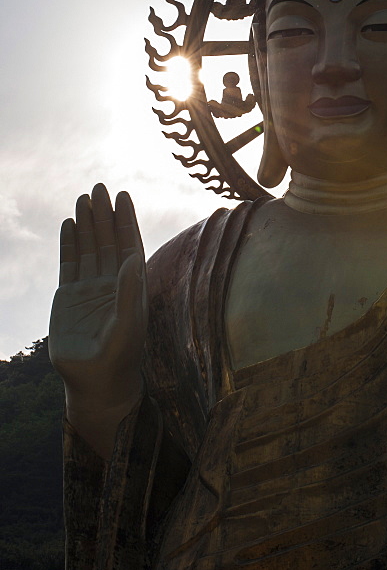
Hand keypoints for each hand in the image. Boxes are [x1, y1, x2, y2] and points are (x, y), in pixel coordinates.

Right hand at [49, 184, 146, 455]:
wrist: (98, 382)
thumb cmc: (119, 357)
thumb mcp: (128, 325)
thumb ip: (130, 292)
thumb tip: (134, 257)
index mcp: (132, 286)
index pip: (129, 244)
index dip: (126, 220)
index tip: (123, 195)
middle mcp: (112, 283)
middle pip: (108, 240)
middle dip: (104, 214)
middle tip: (100, 186)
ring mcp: (90, 289)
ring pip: (89, 248)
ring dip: (87, 223)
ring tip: (84, 197)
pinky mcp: (69, 298)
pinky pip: (69, 263)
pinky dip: (69, 243)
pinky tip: (68, 224)